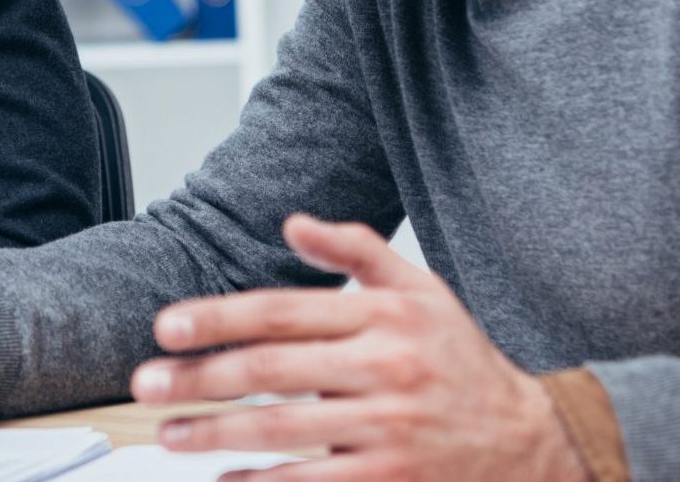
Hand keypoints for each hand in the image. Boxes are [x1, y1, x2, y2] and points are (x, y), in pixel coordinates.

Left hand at [130, 214, 585, 480]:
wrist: (534, 443)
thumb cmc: (461, 362)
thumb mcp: (422, 291)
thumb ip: (356, 252)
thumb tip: (292, 223)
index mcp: (384, 317)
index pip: (281, 311)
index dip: (217, 318)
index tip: (165, 328)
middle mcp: (385, 369)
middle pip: (271, 372)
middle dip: (198, 379)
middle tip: (145, 385)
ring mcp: (389, 430)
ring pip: (283, 432)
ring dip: (216, 436)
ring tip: (170, 435)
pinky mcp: (393, 480)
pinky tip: (227, 481)